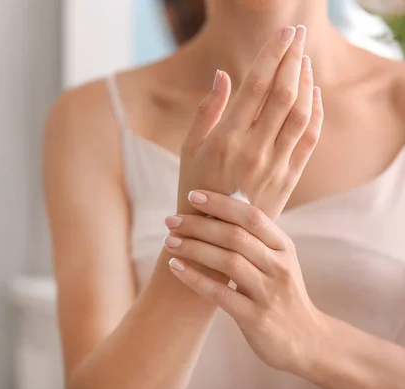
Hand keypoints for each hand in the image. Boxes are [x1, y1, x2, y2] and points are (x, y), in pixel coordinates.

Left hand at [163, 190, 331, 373]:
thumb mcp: (278, 261)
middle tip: (171, 220)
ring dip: (194, 248)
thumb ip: (255, 238)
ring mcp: (268, 293)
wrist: (307, 341)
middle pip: (235, 236)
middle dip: (199, 225)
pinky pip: (220, 293)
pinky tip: (175, 267)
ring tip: (169, 241)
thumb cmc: (282, 293)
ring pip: (228, 261)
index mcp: (284, 247)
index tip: (193, 195)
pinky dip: (195, 278)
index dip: (221, 203)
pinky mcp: (255, 318)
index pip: (252, 216)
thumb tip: (217, 208)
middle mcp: (279, 267)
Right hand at [177, 25, 323, 219]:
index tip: (284, 32)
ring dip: (307, 81)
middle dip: (293, 59)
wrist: (214, 239)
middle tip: (298, 35)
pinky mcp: (289, 178)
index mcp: (226, 140)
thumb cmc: (194, 190)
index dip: (273, 55)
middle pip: (284, 94)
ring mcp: (275, 165)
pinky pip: (310, 138)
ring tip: (304, 60)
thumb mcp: (190, 149)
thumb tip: (224, 75)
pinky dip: (316, 111)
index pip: (256, 86)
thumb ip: (207, 111)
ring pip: (302, 113)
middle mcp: (254, 150)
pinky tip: (314, 93)